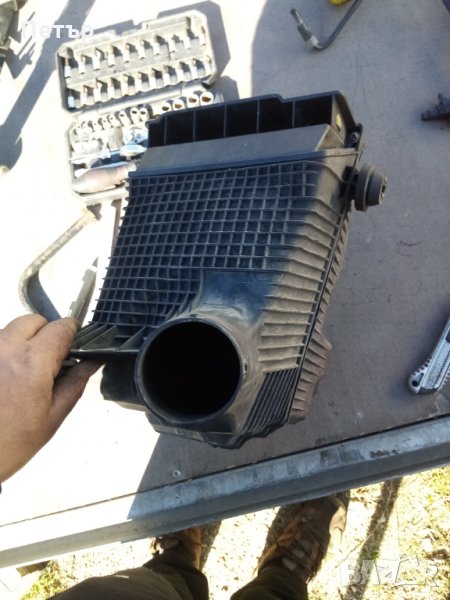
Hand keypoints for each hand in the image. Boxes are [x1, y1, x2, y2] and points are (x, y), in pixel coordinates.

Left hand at [0, 315, 99, 483]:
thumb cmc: (8, 444)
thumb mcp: (52, 417)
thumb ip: (75, 383)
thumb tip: (91, 362)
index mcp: (32, 363)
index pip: (61, 328)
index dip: (73, 332)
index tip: (77, 343)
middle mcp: (5, 349)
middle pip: (33, 321)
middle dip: (47, 333)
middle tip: (51, 361)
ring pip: (11, 330)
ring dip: (24, 342)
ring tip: (25, 374)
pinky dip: (6, 353)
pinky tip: (8, 379)